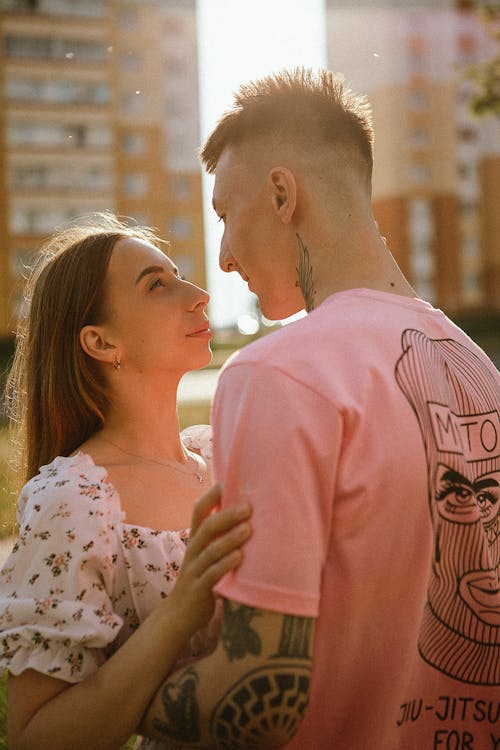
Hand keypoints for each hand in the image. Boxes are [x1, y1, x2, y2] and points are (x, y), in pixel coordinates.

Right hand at [167, 485, 250, 635]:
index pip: (199, 511)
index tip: (228, 482)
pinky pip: (211, 574)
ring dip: (230, 538)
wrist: (179, 614)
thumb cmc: (201, 579)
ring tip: (248, 529)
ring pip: (211, 550)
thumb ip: (219, 536)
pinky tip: (239, 558)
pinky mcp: (199, 589)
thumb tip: (247, 515)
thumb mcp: (207, 554)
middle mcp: (193, 551)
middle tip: (248, 507)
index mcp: (196, 540)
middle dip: (227, 516)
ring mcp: (194, 570)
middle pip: (207, 527)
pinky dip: (225, 565)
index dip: (212, 496)